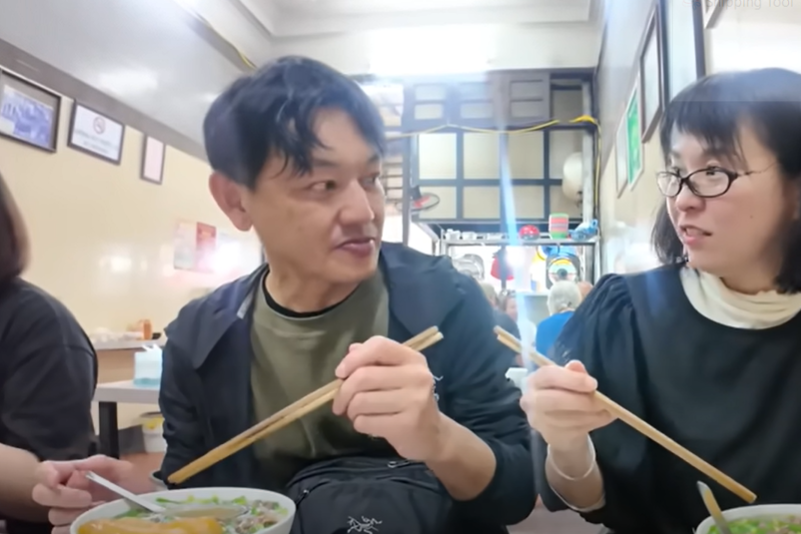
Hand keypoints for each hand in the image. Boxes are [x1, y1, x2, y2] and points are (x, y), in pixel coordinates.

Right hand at [31, 455, 144, 533]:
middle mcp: (66, 493)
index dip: (45, 474)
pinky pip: (60, 532)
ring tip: (99, 511)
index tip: (56, 480)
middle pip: (42, 494)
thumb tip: (76, 470)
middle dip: (63, 496)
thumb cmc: (135, 485)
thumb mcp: (122, 470)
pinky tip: (94, 525)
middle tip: (88, 498)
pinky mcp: (73, 531)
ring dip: (74, 514)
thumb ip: (99, 465)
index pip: (45, 470)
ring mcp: (68, 514)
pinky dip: (75, 529)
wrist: (148, 507)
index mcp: (75, 474)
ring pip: (54, 516)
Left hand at [332, 336, 443, 461]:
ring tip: (356, 414)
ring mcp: (414, 401)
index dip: (353, 358)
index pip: (378, 346)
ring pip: (361, 401)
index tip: (340, 373)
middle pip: (363, 376)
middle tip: (340, 404)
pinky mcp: (407, 425)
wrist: (434, 435)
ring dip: (351, 411)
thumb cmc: (408, 402)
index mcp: (412, 359)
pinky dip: (359, 424)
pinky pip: (365, 422)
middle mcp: (417, 376)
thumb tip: (351, 350)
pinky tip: (368, 425)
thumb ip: (374, 360)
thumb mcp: (396, 375)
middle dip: (343, 392)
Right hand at [520, 360, 614, 451]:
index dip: (571, 379)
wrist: (557, 424)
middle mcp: (531, 399)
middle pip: (553, 400)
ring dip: (591, 414)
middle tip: (602, 401)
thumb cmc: (563, 394)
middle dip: (581, 401)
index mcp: (536, 380)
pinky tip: (602, 417)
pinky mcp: (550, 435)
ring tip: (607, 410)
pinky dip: (593, 423)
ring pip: (566, 418)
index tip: (593, 383)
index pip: (548, 376)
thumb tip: (576, 365)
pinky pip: (574, 430)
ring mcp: (538, 420)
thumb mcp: (568, 380)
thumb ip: (573, 373)